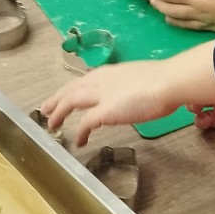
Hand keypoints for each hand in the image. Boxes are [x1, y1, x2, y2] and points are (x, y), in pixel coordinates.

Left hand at [40, 60, 184, 145]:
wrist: (169, 82)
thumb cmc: (165, 81)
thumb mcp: (144, 79)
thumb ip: (133, 87)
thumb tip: (134, 95)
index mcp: (112, 72)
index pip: (85, 79)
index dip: (72, 88)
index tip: (65, 94)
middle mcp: (102, 80)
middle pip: (72, 89)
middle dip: (57, 98)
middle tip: (45, 108)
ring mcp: (102, 95)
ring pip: (71, 101)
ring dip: (59, 112)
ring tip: (51, 123)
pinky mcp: (105, 111)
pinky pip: (86, 123)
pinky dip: (80, 132)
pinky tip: (79, 141)